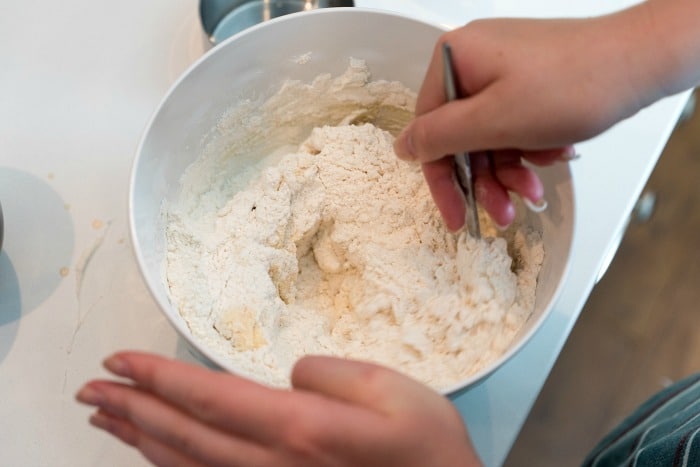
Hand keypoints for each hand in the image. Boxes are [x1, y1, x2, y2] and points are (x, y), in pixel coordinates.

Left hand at [77, 352, 481, 466]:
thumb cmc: (428, 451)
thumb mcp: (396, 391)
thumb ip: (332, 372)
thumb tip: (287, 373)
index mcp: (302, 429)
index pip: (211, 396)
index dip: (159, 376)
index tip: (119, 359)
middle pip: (184, 434)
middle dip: (131, 406)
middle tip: (90, 387)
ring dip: (139, 439)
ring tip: (105, 418)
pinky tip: (153, 457)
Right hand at [394, 7, 665, 229]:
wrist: (639, 63)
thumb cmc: (573, 84)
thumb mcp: (493, 121)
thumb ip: (439, 137)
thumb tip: (402, 146)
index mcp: (455, 60)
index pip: (429, 130)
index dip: (442, 178)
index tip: (455, 213)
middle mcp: (474, 61)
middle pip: (462, 137)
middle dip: (485, 179)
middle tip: (502, 209)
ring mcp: (503, 69)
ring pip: (490, 136)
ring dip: (509, 170)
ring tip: (531, 192)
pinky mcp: (529, 79)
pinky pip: (513, 124)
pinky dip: (528, 148)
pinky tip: (551, 156)